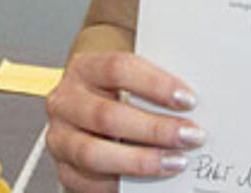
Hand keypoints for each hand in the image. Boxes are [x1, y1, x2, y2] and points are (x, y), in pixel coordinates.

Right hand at [45, 49, 205, 191]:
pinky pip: (89, 183)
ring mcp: (60, 138)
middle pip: (107, 115)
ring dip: (141, 161)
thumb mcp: (129, 79)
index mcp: (84, 68)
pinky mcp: (65, 170)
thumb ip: (152, 88)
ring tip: (176, 161)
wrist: (86, 111)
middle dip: (154, 129)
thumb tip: (191, 103)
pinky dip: (122, 185)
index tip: (188, 99)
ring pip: (94, 153)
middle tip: (190, 135)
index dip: (155, 84)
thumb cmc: (116, 92)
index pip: (118, 68)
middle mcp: (65, 101)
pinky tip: (150, 182)